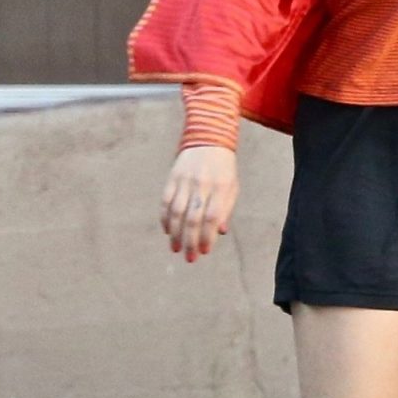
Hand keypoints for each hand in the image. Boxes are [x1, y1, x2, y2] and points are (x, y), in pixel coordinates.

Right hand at [161, 146, 238, 261]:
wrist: (207, 138)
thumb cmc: (223, 168)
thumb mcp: (232, 186)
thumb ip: (226, 209)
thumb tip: (220, 233)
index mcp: (220, 187)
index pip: (212, 217)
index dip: (207, 236)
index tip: (205, 251)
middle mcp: (202, 184)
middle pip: (193, 218)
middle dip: (190, 241)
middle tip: (190, 258)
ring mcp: (185, 180)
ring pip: (177, 212)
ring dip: (176, 234)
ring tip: (176, 249)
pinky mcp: (173, 177)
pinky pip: (166, 201)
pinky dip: (165, 218)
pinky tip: (167, 231)